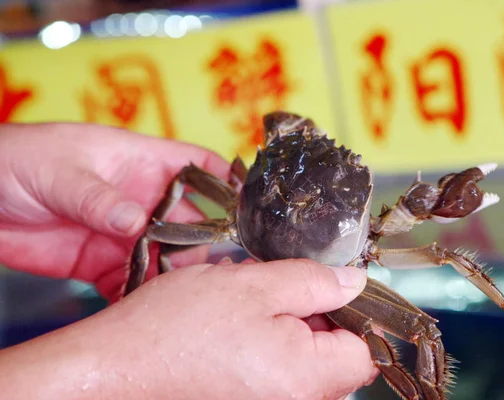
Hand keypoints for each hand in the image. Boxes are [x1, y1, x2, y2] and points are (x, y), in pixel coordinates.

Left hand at [0, 122, 229, 301]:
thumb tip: (136, 222)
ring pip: (168, 255)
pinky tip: (144, 306)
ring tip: (182, 292)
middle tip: (213, 267)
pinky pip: (131, 282)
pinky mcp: (101, 263)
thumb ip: (100, 197)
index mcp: (141, 162)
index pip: (199, 167)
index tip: (248, 206)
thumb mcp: (62, 171)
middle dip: (206, 242)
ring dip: (175, 274)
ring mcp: (124, 233)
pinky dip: (139, 296)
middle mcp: (141, 199)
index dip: (227, 183)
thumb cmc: (18, 159)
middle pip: (192, 221)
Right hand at [0, 258, 378, 399]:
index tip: (331, 286)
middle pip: (338, 359)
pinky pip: (281, 376)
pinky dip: (271, 348)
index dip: (355, 311)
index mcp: (306, 379)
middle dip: (319, 317)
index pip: (366, 349)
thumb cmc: (175, 328)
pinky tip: (240, 329)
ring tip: (253, 307)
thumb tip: (354, 282)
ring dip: (291, 329)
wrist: (114, 369)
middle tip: (281, 288)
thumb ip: (313, 282)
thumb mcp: (253, 285)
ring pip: (308, 365)